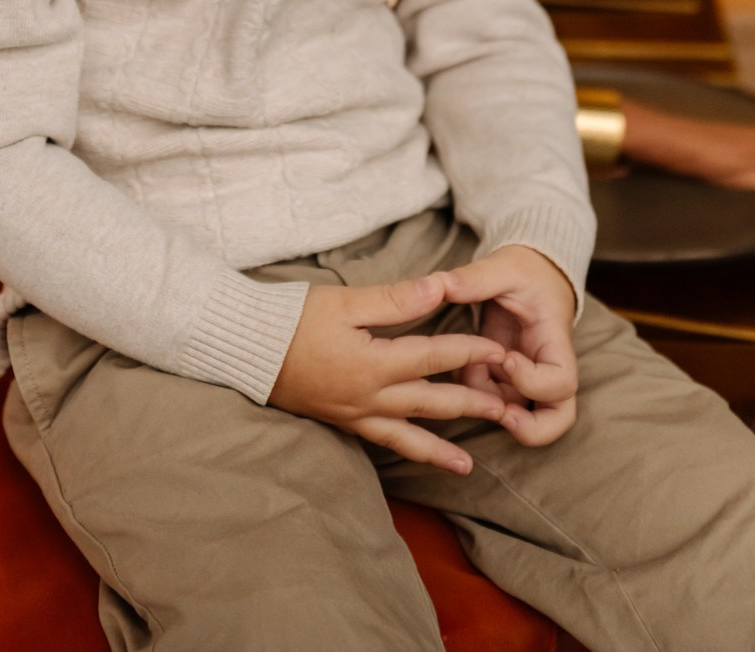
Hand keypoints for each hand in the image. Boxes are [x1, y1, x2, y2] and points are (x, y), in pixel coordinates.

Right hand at [269, 273, 508, 474]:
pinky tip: (420, 455)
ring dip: (441, 449)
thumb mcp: (345, 301)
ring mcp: (355, 415)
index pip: (434, 358)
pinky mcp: (342, 421)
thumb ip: (395, 299)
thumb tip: (440, 288)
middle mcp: (369, 398)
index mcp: (373, 364)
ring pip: (408, 436)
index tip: (499, 349)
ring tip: (469, 466)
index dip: (469, 351)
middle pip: (431, 403)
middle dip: (471, 404)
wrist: (247, 348)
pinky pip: (383, 442)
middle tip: (507, 409)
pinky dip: (407, 451)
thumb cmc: (293, 319)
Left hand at [438, 246, 577, 447]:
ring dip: (490, 407)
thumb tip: (437, 284)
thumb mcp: (503, 267)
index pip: (561, 382)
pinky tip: (461, 367)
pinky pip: (494, 401)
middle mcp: (547, 367)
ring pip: (522, 417)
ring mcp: (528, 377)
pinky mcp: (508, 378)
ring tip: (467, 377)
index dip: (534, 382)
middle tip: (499, 415)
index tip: (507, 358)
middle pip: (558, 418)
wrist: (531, 272)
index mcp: (555, 341)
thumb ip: (474, 278)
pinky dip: (474, 392)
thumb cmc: (525, 270)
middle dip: (530, 429)